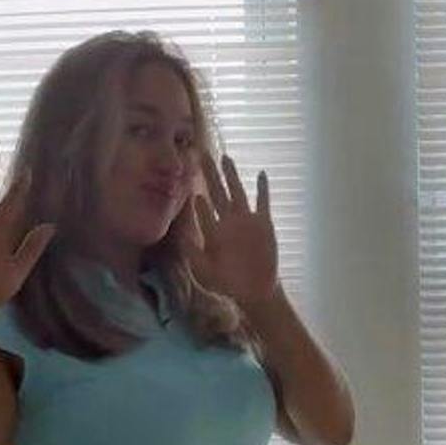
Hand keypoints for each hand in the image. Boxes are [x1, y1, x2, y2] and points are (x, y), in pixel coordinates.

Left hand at [179, 150, 278, 311]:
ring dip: (231, 176)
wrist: (255, 290)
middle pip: (217, 192)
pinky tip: (261, 173)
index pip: (203, 211)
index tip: (190, 186)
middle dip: (209, 174)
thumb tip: (182, 237)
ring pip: (237, 192)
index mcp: (213, 232)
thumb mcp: (206, 272)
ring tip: (225, 157)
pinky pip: (262, 202)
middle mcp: (227, 222)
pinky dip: (262, 189)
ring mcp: (246, 221)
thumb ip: (195, 255)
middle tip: (201, 154)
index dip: (197, 198)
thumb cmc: (228, 283)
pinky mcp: (263, 224)